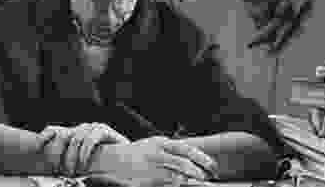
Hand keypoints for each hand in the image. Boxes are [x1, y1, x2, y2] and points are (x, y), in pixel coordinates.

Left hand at [38, 123, 130, 176]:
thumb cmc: (103, 163)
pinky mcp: (105, 131)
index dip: (44, 136)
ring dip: (72, 157)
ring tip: (72, 172)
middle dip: (57, 153)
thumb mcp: (82, 163)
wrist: (130, 158)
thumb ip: (71, 163)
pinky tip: (84, 164)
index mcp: (73, 134)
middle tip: (57, 170)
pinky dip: (85, 152)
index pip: (54, 130)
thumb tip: (53, 170)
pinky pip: (91, 139)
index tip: (37, 147)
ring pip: (76, 138)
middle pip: (62, 135)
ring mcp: (93, 128)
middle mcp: (81, 129)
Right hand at [87, 136, 216, 184]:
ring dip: (191, 182)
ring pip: (176, 177)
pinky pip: (166, 185)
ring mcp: (148, 168)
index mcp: (159, 143)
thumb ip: (171, 150)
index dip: (202, 158)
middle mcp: (154, 153)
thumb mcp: (153, 146)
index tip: (213, 167)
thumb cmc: (138, 154)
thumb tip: (196, 158)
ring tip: (202, 185)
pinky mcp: (143, 181)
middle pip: (182, 164)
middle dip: (199, 173)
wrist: (111, 159)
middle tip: (210, 179)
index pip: (185, 149)